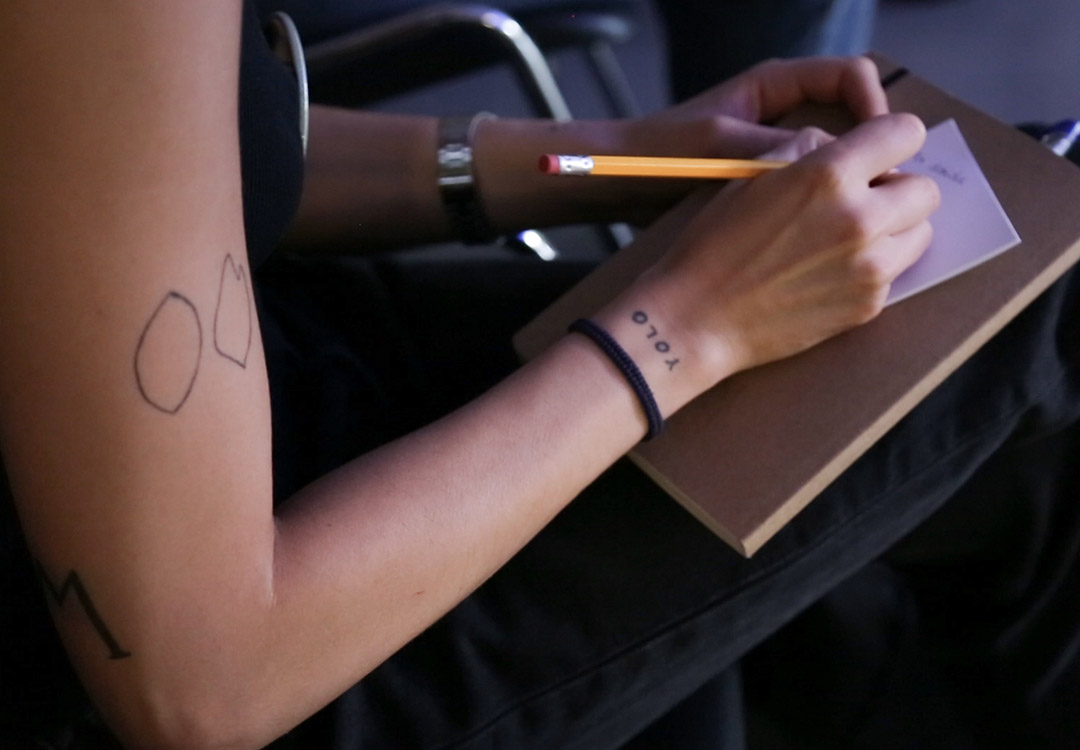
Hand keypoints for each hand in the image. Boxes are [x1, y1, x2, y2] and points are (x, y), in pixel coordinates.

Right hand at [597, 113, 939, 414]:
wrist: (696, 319)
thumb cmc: (714, 244)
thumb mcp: (752, 174)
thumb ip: (808, 148)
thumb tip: (848, 147)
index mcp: (829, 175)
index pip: (906, 133)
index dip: (891, 138)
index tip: (876, 152)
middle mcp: (860, 219)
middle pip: (925, 189)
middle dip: (897, 188)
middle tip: (861, 200)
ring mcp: (870, 268)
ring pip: (921, 233)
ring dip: (895, 228)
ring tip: (850, 237)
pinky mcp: (869, 305)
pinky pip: (895, 272)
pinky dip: (874, 266)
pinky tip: (830, 271)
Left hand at [600, 56, 888, 224]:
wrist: (619, 185)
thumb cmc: (661, 153)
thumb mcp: (720, 145)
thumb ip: (775, 147)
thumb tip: (836, 160)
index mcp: (777, 88)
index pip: (853, 78)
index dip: (876, 109)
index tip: (880, 150)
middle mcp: (786, 115)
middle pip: (857, 124)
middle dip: (875, 158)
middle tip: (879, 196)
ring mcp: (780, 153)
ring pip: (841, 165)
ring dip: (853, 191)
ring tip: (858, 224)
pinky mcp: (770, 188)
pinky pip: (813, 193)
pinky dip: (823, 210)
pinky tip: (826, 238)